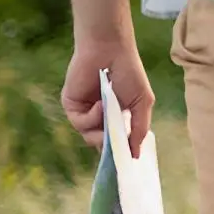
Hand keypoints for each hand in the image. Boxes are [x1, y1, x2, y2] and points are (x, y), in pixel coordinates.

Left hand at [62, 38, 153, 160]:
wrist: (110, 50)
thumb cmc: (130, 72)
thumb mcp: (142, 102)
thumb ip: (139, 129)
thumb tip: (136, 155)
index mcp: (116, 116)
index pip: (116, 142)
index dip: (119, 152)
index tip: (125, 163)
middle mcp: (99, 117)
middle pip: (101, 144)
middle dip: (110, 146)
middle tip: (117, 145)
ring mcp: (85, 112)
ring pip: (90, 136)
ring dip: (101, 129)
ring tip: (111, 112)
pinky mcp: (72, 106)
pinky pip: (80, 123)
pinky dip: (92, 117)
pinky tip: (100, 103)